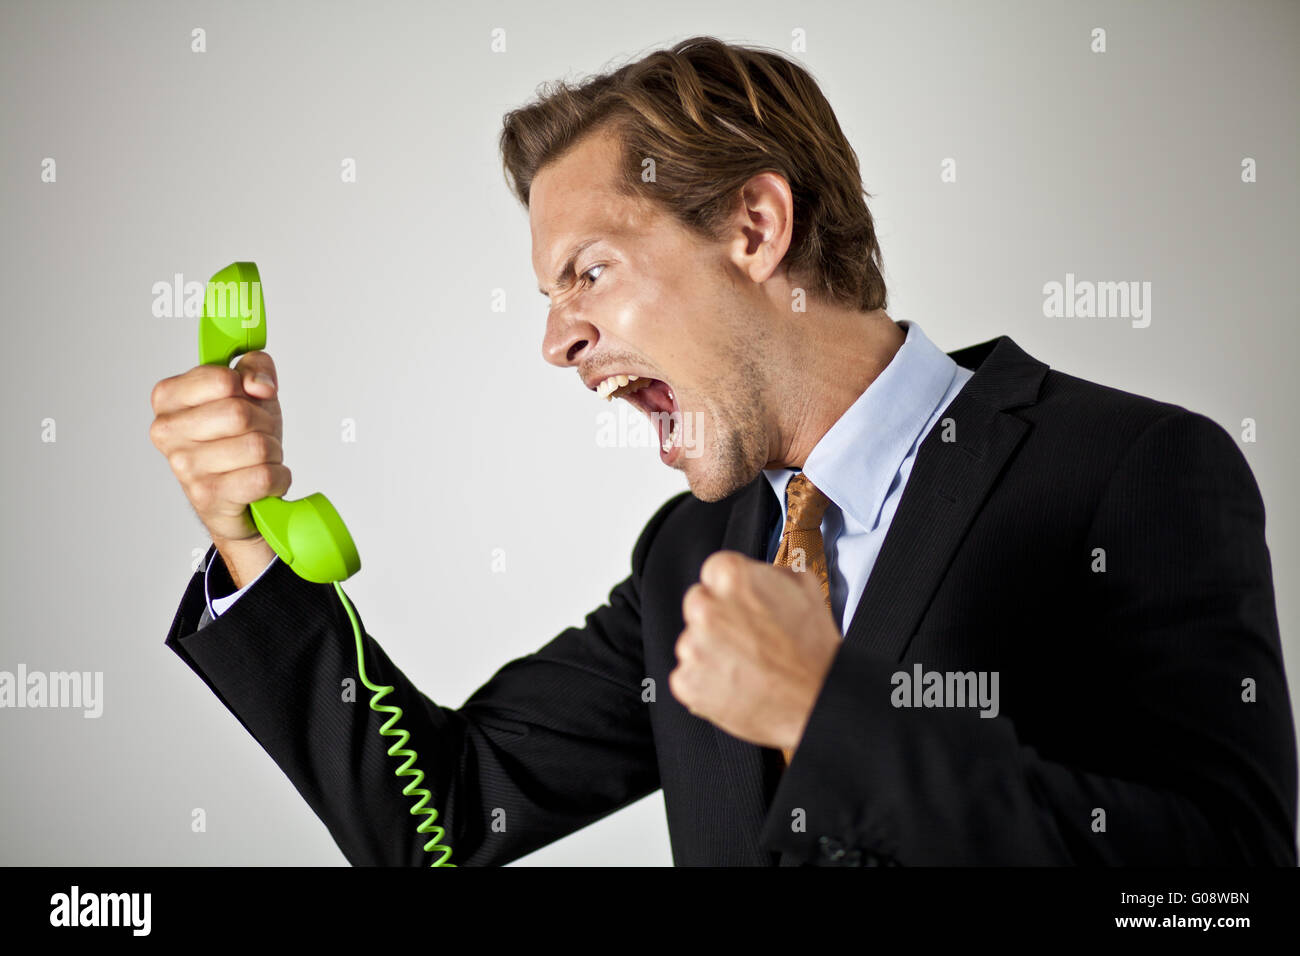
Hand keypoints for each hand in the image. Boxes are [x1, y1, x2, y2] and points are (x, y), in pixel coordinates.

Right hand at [149, 351, 285, 586]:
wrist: (237, 495)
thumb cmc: (237, 438)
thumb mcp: (249, 391)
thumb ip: (256, 366)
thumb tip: (260, 385)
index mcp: (168, 397)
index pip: (222, 380)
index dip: (248, 389)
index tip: (246, 399)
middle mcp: (167, 431)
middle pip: (240, 414)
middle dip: (265, 423)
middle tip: (258, 433)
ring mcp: (184, 466)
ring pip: (257, 446)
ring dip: (273, 452)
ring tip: (259, 458)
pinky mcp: (207, 496)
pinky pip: (264, 477)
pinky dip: (279, 477)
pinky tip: (265, 479)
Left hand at [669, 550, 841, 755]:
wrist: (818, 702)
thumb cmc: (815, 648)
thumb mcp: (805, 585)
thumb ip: (769, 571)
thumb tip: (755, 573)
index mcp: (730, 576)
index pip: (713, 571)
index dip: (731, 589)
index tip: (742, 604)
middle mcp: (705, 608)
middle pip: (698, 604)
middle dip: (717, 617)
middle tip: (748, 637)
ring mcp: (693, 647)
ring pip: (692, 641)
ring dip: (711, 651)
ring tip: (748, 664)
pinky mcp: (687, 682)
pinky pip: (689, 675)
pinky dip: (707, 681)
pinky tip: (737, 683)